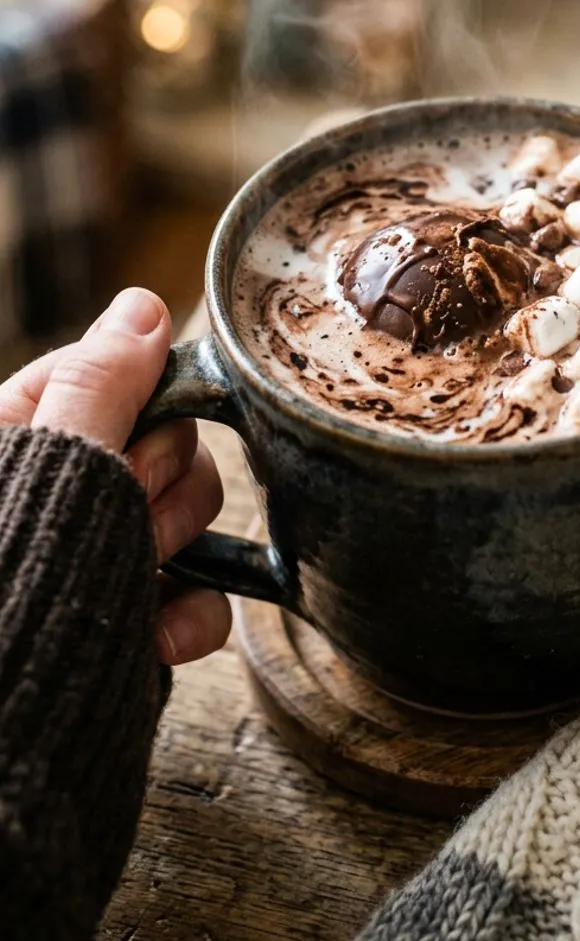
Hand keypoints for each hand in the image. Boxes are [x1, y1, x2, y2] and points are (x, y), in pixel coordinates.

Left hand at [0, 287, 230, 665]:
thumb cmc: (5, 592)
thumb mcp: (51, 471)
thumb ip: (100, 385)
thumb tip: (143, 305)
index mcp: (25, 437)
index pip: (115, 372)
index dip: (143, 400)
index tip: (134, 437)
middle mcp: (65, 491)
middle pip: (167, 441)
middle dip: (159, 485)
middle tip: (127, 517)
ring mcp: (101, 556)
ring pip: (190, 513)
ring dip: (174, 547)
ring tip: (132, 583)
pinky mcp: (134, 616)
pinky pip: (199, 592)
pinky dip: (188, 616)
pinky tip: (153, 636)